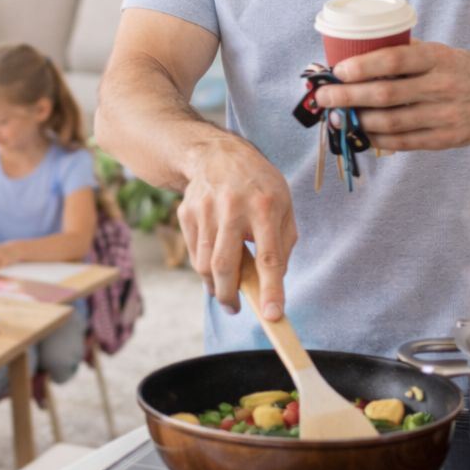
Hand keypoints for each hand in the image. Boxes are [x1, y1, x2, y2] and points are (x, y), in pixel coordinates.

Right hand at [177, 133, 295, 320]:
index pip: (269, 257)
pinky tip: (213, 261)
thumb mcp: (283, 205)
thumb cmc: (258, 184)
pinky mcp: (186, 213)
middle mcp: (232, 208)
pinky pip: (193, 251)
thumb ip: (283, 243)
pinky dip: (203, 265)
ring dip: (214, 285)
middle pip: (225, 265)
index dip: (271, 289)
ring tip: (224, 290)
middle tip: (235, 308)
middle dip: (229, 295)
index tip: (273, 315)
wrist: (216, 154)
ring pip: (203, 263)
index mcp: (265, 207)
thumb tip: (274, 280)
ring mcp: (205, 210)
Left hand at [314, 42, 469, 149]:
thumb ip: (401, 52)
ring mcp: (446, 115)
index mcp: (438, 58)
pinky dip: (375, 138)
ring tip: (335, 116)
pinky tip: (358, 132)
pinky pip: (402, 142)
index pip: (395, 60)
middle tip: (323, 97)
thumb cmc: (457, 69)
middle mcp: (443, 86)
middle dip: (348, 96)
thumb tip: (351, 54)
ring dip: (356, 121)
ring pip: (391, 122)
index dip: (363, 66)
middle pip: (386, 94)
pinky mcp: (446, 139)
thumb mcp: (436, 51)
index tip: (338, 71)